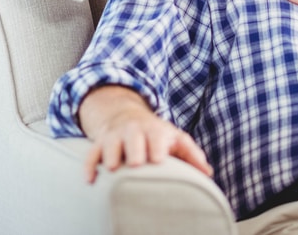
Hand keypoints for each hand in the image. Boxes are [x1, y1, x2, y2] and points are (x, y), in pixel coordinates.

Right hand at [80, 87, 212, 182]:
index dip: (157, 145)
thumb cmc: (157, 135)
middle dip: (133, 149)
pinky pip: (91, 154)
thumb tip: (208, 172)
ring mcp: (115, 136)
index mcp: (154, 130)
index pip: (156, 135)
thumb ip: (191, 154)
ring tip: (112, 169)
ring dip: (110, 155)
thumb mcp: (175, 139)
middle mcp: (133, 131)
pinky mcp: (100, 144)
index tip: (158, 159)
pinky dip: (89, 165)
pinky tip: (90, 180)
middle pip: (132, 137)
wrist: (127, 116)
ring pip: (110, 143)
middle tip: (135, 164)